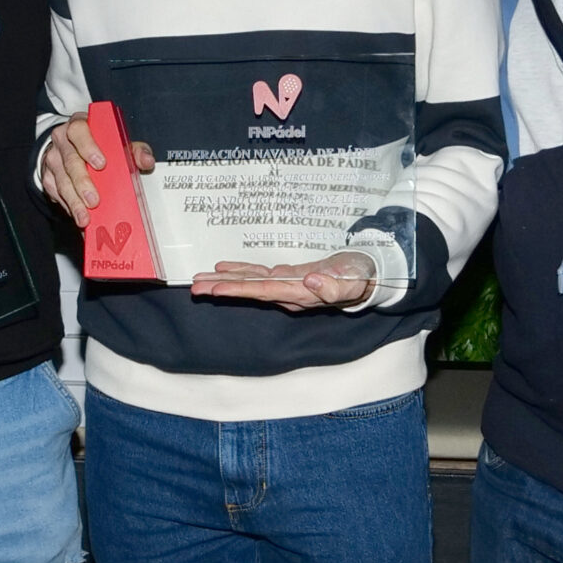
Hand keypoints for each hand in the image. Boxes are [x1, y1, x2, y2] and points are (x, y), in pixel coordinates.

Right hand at [40, 111, 152, 229]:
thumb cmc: (97, 144)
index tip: (101, 164)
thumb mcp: (118, 142)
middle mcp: (63, 140)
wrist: (71, 148)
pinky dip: (69, 206)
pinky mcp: (48, 177)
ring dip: (74, 201)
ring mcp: (53, 159)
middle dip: (82, 183)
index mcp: (79, 126)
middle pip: (70, 161)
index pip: (79, 131)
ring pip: (62, 181)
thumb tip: (146, 160)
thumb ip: (134, 150)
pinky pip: (56, 194)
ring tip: (85, 217)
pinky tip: (79, 216)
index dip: (89, 147)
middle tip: (94, 201)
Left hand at [190, 249, 377, 309]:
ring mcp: (286, 286)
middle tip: (195, 287)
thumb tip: (312, 281)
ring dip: (225, 281)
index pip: (264, 292)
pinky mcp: (288, 277)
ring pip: (251, 283)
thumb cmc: (361, 277)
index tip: (216, 289)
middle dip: (222, 288)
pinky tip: (224, 268)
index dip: (240, 290)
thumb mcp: (353, 281)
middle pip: (250, 291)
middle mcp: (288, 293)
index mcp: (301, 294)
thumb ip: (334, 285)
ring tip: (200, 279)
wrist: (367, 277)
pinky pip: (259, 275)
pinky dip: (241, 271)